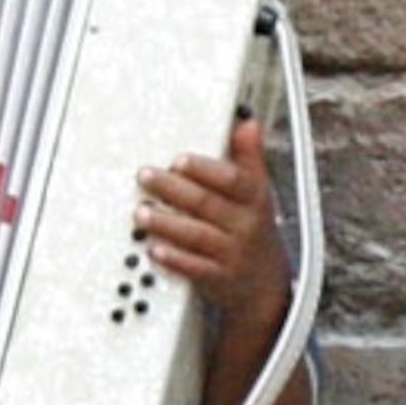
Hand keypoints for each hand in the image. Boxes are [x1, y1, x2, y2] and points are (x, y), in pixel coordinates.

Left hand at [136, 119, 288, 332]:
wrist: (264, 282)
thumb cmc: (252, 227)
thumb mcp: (258, 190)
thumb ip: (249, 156)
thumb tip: (246, 122)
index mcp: (254, 198)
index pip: (233, 180)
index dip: (204, 170)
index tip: (178, 160)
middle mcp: (244, 225)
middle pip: (208, 204)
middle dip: (174, 190)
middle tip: (146, 176)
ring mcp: (231, 253)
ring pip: (197, 236)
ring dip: (167, 223)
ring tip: (142, 212)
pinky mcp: (217, 278)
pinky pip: (195, 268)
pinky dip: (174, 258)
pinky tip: (154, 247)